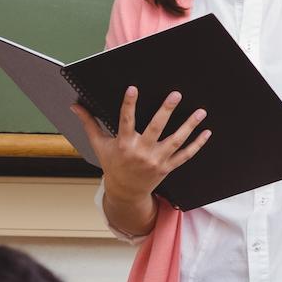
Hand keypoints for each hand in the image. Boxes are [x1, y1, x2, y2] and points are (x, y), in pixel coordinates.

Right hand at [69, 87, 209, 205]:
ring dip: (189, 126)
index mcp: (124, 144)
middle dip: (166, 111)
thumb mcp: (99, 145)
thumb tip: (75, 106)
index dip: (128, 105)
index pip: (126, 121)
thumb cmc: (112, 165)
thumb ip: (89, 123)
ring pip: (175, 141)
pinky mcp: (167, 167)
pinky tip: (206, 132)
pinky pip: (184, 156)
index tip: (133, 88)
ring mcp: (156, 161)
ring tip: (200, 111)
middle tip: (175, 94)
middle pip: (156, 128)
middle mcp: (141, 152)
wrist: (125, 192)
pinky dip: (197, 145)